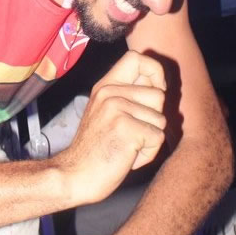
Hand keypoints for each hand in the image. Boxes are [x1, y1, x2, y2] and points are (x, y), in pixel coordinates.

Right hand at [56, 50, 165, 204]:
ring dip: (150, 139)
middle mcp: (109, 93)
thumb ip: (128, 96)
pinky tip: (127, 156)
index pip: (137, 58)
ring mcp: (116, 109)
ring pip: (161, 119)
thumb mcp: (107, 112)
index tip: (155, 90)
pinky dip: (148, 153)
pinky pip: (158, 138)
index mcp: (105, 86)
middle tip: (129, 134)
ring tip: (126, 146)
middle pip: (158, 94)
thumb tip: (159, 85)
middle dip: (153, 119)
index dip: (155, 71)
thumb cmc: (97, 150)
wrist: (74, 176)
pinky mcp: (126, 128)